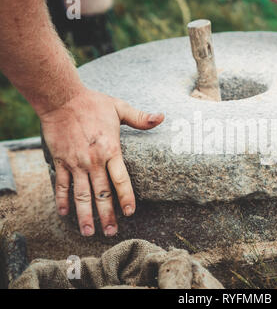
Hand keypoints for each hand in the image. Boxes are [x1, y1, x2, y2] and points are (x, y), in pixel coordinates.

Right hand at [40, 88, 163, 236]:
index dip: (127, 198)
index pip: (121, 180)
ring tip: (89, 232)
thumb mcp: (120, 107)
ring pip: (81, 195)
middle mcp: (93, 161)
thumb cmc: (93, 103)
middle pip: (102, 194)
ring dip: (85, 215)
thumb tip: (162, 117)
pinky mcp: (60, 161)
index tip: (131, 213)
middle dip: (107, 215)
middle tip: (111, 232)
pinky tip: (64, 213)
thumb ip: (140, 118)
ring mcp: (75, 163)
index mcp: (111, 150)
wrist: (61, 98)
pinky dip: (62, 200)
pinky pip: (61, 184)